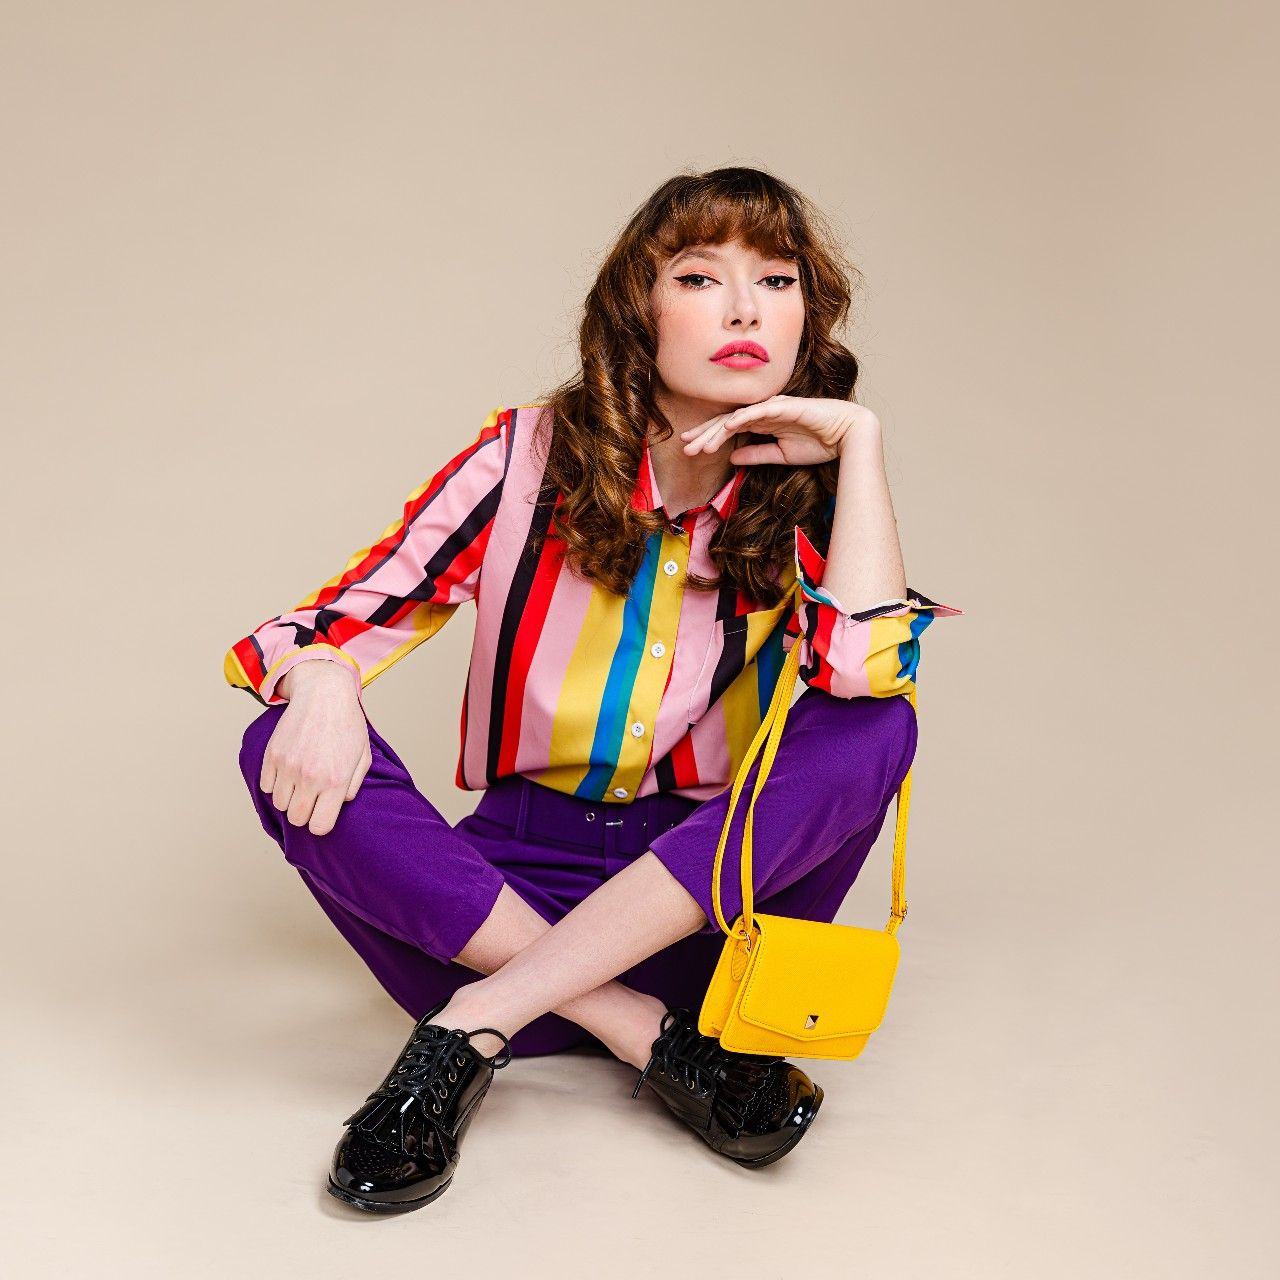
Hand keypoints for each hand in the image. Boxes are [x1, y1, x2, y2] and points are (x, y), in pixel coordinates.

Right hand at [259, 662, 371, 835]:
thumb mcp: (363, 755)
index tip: (322, 814)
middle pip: (296, 819)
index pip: (319, 826)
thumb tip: (340, 803)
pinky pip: (266, 786)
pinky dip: (275, 783)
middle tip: (311, 799)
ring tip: (300, 782)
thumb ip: (354, 785)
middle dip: (304, 814)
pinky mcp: (272, 755)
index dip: (320, 824)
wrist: (324, 693)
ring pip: (279, 804)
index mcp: (335, 781)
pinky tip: (288, 770)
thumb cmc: (347, 724)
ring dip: (289, 798)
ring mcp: (288, 766)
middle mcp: (310, 777)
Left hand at [679, 395, 877, 466]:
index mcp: (762, 422)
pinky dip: (743, 417)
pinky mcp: (787, 407)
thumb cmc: (819, 442)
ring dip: (718, 431)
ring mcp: (774, 407)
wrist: (848, 434)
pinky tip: (727, 427)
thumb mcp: (781, 455)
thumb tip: (731, 459)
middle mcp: (764, 411)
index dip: (709, 437)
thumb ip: (756, 455)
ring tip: (701, 444)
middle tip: (685, 447)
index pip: (729, 429)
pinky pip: (760, 411)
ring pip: (738, 417)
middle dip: (705, 434)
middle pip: (727, 421)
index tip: (691, 448)